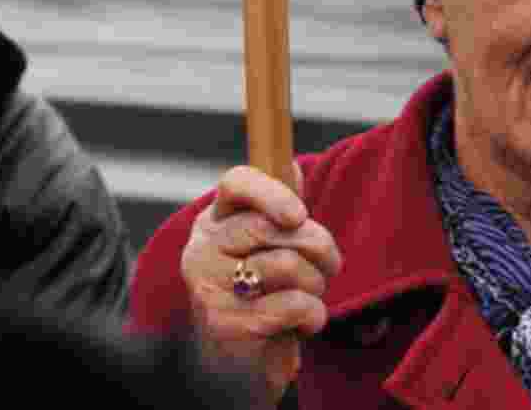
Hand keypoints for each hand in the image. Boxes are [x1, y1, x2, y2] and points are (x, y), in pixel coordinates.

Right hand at [181, 163, 342, 404]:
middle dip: (318, 244)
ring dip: (317, 283)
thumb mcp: (266, 246)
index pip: (235, 183)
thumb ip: (277, 207)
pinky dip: (315, 314)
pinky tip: (307, 321)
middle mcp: (202, 250)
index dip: (272, 192)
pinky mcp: (228, 325)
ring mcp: (210, 288)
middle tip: (328, 263)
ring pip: (288, 265)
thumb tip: (290, 166)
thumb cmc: (260, 293)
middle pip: (271, 227)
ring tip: (310, 294)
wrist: (237, 364)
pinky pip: (293, 304)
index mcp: (213, 222)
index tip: (300, 214)